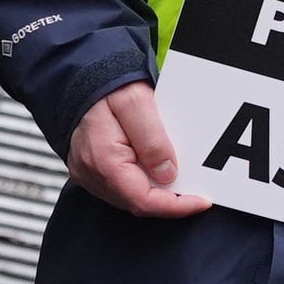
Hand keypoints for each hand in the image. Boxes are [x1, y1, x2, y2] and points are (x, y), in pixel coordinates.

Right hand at [67, 84, 209, 218]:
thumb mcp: (137, 104)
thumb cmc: (107, 88)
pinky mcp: (91, 170)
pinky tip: (156, 170)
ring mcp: (89, 173)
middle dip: (169, 199)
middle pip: (137, 202)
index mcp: (103, 160)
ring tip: (178, 176)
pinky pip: (120, 187)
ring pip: (129, 197)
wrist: (82, 78)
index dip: (175, 206)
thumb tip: (168, 173)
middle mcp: (92, 173)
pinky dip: (142, 183)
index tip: (200, 201)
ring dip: (156, 192)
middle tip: (196, 188)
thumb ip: (153, 141)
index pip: (143, 200)